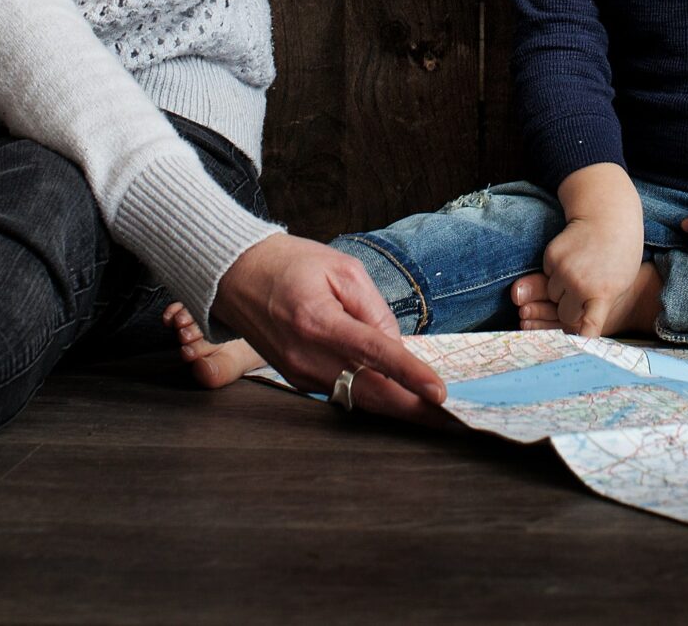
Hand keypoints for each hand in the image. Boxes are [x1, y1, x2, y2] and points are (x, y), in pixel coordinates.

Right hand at [209, 233, 447, 420]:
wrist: (237, 276)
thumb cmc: (290, 265)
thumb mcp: (342, 269)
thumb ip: (374, 310)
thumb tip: (395, 347)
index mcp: (318, 322)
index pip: (375, 355)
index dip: (410, 375)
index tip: (439, 393)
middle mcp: (306, 356)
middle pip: (369, 394)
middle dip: (413, 411)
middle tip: (451, 422)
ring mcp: (299, 374)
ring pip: (358, 398)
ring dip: (395, 405)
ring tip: (433, 411)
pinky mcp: (297, 380)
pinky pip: (341, 391)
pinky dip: (371, 392)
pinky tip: (396, 391)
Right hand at [541, 215, 644, 337]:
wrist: (608, 216)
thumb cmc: (620, 254)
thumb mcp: (620, 282)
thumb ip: (601, 304)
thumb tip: (580, 327)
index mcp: (603, 293)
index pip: (590, 325)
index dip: (582, 339)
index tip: (578, 348)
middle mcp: (581, 284)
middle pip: (565, 314)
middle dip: (571, 309)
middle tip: (583, 294)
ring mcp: (564, 270)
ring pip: (553, 296)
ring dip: (561, 290)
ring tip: (579, 272)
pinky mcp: (552, 257)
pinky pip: (547, 276)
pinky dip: (555, 273)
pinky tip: (571, 259)